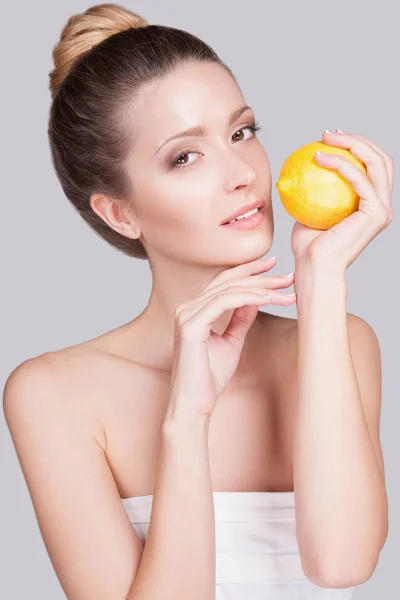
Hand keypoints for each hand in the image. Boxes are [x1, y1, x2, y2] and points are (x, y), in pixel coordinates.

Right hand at [167, 257, 295, 421]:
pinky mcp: (191, 326)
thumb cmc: (209, 378)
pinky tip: (268, 299)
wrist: (194, 405)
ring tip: (286, 291)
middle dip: (261, 276)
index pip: (224, 281)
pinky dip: (248, 298)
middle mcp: (187, 307)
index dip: (249, 270)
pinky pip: (224, 302)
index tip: (274, 265)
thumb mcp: (232, 342)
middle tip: (289, 276)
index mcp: (194, 310)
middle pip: (228, 281)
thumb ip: (241, 318)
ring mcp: (187, 315)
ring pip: (229, 290)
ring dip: (261, 288)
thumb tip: (256, 297)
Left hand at [291, 130, 393, 271]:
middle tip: (328, 134)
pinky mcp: (376, 213)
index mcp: (371, 206)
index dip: (356, 147)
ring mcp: (382, 210)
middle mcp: (382, 207)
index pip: (372, 167)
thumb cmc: (308, 246)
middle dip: (357, 139)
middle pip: (380, 159)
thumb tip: (299, 169)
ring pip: (376, 163)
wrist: (313, 267)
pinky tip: (318, 157)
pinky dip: (340, 164)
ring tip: (325, 139)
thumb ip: (312, 191)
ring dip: (352, 144)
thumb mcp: (309, 210)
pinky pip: (359, 179)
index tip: (328, 139)